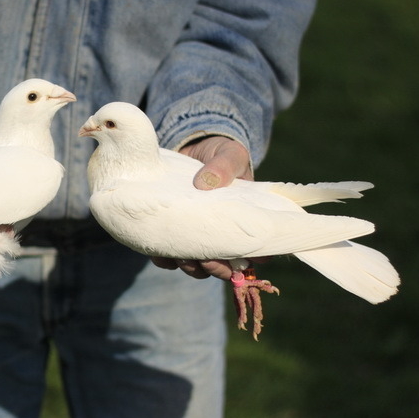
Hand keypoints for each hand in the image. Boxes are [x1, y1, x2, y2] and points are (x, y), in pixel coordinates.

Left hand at [151, 136, 256, 280]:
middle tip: (208, 259)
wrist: (187, 149)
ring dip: (192, 267)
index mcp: (244, 222)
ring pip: (197, 267)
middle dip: (217, 268)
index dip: (253, 260)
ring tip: (184, 256)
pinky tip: (161, 253)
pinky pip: (167, 256)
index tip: (246, 258)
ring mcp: (196, 237)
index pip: (256, 252)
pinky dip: (165, 259)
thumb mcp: (229, 155)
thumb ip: (224, 166)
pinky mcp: (171, 233)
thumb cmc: (218, 154)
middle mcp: (220, 235)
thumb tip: (204, 183)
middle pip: (224, 267)